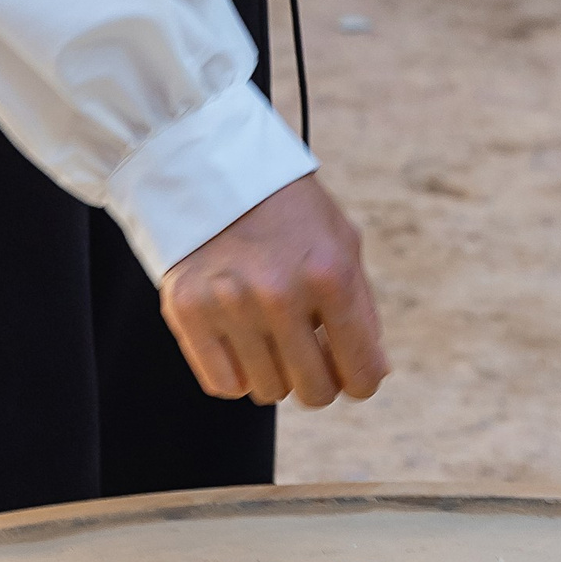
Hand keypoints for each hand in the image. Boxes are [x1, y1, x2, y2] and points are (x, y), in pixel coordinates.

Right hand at [159, 175, 388, 408]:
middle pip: (313, 392)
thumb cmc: (289, 210)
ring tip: (272, 334)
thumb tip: (373, 373)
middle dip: (320, 381)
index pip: (361, 372)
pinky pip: (224, 384)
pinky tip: (242, 341)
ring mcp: (229, 305)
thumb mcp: (342, 242)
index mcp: (330, 274)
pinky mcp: (187, 311)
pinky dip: (237, 373)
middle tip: (312, 354)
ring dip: (277, 373)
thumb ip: (361, 308)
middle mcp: (279, 294)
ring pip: (267, 391)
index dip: (362, 381)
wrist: (214, 169)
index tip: (354, 374)